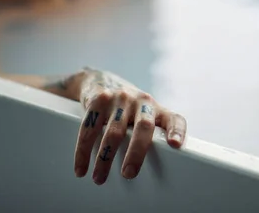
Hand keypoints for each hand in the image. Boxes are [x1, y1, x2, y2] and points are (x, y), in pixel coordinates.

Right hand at [72, 67, 186, 184]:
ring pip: (115, 132)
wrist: (100, 80)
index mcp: (157, 109)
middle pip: (143, 127)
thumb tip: (159, 170)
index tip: (175, 145)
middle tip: (129, 174)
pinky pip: (90, 128)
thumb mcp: (145, 114)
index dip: (177, 131)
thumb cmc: (128, 108)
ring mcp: (120, 98)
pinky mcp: (99, 99)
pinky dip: (83, 150)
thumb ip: (153, 133)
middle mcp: (141, 101)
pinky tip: (81, 167)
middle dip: (137, 152)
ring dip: (105, 158)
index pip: (174, 119)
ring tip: (99, 178)